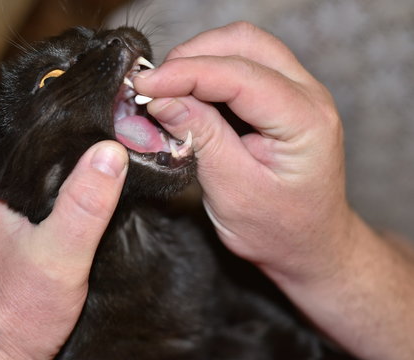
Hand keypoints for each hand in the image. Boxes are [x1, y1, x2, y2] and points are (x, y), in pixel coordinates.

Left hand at [0, 141, 127, 359]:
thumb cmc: (14, 314)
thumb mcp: (62, 254)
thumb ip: (86, 204)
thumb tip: (109, 153)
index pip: (27, 145)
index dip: (64, 139)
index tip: (96, 137)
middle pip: (26, 170)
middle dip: (59, 169)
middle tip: (96, 169)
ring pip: (20, 196)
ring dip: (45, 197)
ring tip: (78, 199)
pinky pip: (12, 221)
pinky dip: (33, 222)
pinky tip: (52, 234)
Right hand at [135, 21, 350, 280]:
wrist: (309, 244)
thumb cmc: (278, 229)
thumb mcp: (232, 190)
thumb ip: (201, 138)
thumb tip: (162, 99)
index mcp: (305, 121)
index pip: (240, 75)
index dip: (186, 74)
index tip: (144, 86)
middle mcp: (309, 95)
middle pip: (245, 43)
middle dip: (193, 56)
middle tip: (154, 86)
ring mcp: (298, 92)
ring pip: (243, 46)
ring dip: (200, 61)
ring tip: (166, 91)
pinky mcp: (282, 97)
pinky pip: (243, 65)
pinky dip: (209, 73)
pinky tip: (187, 96)